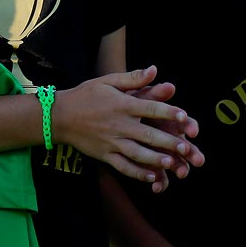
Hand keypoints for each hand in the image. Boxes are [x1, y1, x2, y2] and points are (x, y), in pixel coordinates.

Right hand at [54, 66, 199, 187]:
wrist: (58, 116)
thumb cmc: (85, 95)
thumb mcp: (107, 81)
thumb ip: (133, 78)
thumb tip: (154, 69)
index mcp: (122, 104)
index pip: (150, 108)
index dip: (169, 112)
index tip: (184, 116)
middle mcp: (118, 124)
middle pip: (147, 134)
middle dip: (168, 142)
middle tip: (186, 148)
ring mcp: (111, 142)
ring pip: (137, 153)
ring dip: (154, 160)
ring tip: (171, 164)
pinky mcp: (104, 155)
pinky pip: (123, 166)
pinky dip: (137, 173)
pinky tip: (151, 177)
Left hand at [130, 78, 204, 191]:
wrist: (110, 119)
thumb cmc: (128, 105)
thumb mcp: (137, 97)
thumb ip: (152, 92)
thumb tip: (165, 81)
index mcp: (169, 119)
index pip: (185, 122)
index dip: (190, 126)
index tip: (192, 131)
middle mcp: (169, 137)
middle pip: (185, 145)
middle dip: (192, 152)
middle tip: (198, 159)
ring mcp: (161, 152)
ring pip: (174, 163)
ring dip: (179, 168)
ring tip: (181, 173)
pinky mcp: (150, 165)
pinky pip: (156, 175)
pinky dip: (158, 182)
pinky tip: (156, 187)